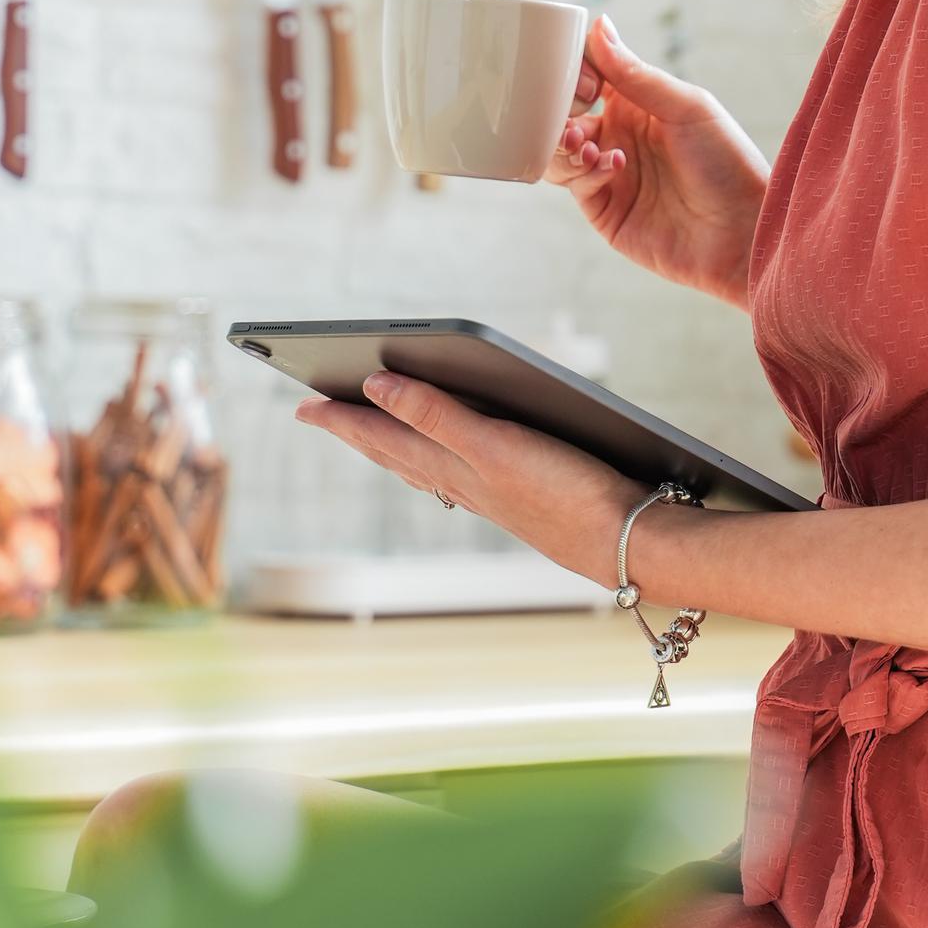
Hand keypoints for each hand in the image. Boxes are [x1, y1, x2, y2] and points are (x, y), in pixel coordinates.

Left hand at [295, 374, 639, 586]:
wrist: (625, 543)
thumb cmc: (564, 496)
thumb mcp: (494, 446)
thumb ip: (436, 414)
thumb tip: (374, 385)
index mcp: (450, 465)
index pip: (380, 435)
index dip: (339, 417)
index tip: (302, 404)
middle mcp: (462, 482)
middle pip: (393, 450)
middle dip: (354, 429)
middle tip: (318, 412)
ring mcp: (489, 493)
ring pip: (422, 464)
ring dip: (391, 443)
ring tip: (369, 430)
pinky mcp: (519, 496)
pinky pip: (455, 474)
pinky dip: (434, 459)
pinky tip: (448, 463)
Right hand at [543, 13, 768, 307]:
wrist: (742, 233)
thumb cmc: (727, 162)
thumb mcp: (685, 107)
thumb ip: (636, 73)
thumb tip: (599, 25)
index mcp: (637, 104)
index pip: (588, 76)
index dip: (573, 72)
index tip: (574, 75)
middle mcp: (618, 135)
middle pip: (563, 114)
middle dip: (556, 110)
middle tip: (568, 113)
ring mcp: (609, 173)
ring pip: (559, 150)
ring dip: (563, 142)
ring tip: (583, 144)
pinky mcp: (604, 209)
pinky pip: (574, 183)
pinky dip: (583, 170)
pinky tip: (612, 165)